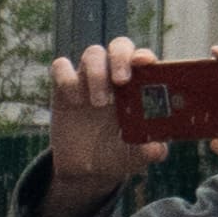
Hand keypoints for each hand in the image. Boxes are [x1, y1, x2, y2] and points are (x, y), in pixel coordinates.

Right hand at [37, 46, 148, 216]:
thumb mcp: (136, 157)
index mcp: (139, 87)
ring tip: (98, 103)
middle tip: (121, 81)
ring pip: (93, 53)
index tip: (144, 64)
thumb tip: (156, 148)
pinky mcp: (64, 88)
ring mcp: (89, 80)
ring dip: (96, 74)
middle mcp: (115, 77)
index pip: (144, 59)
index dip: (145, 56)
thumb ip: (149, 151)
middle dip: (120, 57)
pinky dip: (66, 78)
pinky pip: (61, 67)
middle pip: (120, 46)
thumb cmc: (118, 156)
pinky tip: (74, 101)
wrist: (85, 170)